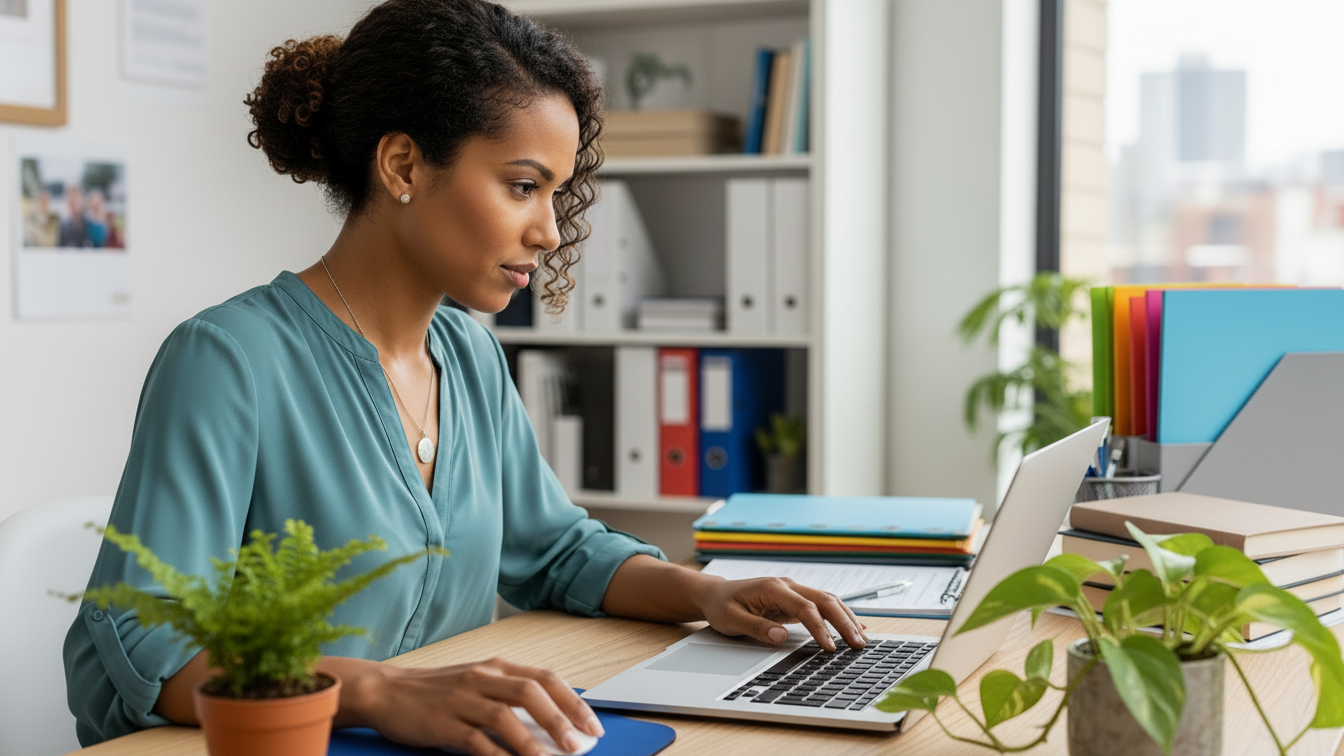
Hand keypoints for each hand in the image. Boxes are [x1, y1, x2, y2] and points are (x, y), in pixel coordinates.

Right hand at [341, 657, 603, 755]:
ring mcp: (461, 699)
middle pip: (530, 692)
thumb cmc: (436, 691)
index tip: (592, 725)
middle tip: (581, 745)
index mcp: (495, 666)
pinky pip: (475, 741)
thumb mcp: (477, 683)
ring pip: (505, 716)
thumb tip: (553, 723)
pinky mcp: (442, 723)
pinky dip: (498, 755)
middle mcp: (481, 677)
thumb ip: (509, 696)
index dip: (572, 702)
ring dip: (533, 741)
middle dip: (561, 720)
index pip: (544, 678)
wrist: (385, 691)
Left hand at [694, 576, 867, 651]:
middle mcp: (787, 586)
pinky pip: (822, 607)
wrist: (715, 594)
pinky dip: (840, 616)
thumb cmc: (722, 606)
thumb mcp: (731, 620)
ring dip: (847, 618)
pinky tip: (855, 626)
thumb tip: (781, 637)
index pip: (805, 608)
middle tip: (858, 644)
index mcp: (773, 588)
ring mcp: (793, 591)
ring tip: (863, 639)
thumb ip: (756, 627)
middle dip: (844, 622)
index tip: (830, 648)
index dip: (820, 628)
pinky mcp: (795, 600)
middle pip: (824, 600)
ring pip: (828, 601)